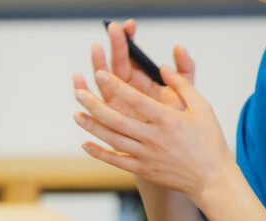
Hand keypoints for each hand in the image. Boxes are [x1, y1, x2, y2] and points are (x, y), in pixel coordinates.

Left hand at [72, 67, 234, 204]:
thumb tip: (163, 66)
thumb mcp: (202, 107)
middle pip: (117, 119)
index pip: (136, 99)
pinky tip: (85, 144)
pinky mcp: (143, 170)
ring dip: (92, 127)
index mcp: (168, 119)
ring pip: (113, 139)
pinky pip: (116, 161)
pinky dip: (99, 153)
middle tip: (78, 93)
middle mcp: (154, 137)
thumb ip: (182, 85)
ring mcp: (146, 155)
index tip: (100, 74)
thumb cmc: (208, 140)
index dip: (116, 86)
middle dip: (95, 105)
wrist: (211, 178)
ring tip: (76, 114)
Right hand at [73, 20, 195, 119]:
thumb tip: (178, 47)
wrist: (176, 150)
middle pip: (115, 66)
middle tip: (114, 29)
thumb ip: (185, 69)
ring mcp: (114, 107)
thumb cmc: (179, 122)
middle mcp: (124, 92)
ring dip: (97, 64)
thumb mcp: (187, 93)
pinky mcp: (108, 123)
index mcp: (140, 82)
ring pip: (101, 83)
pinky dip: (84, 91)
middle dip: (114, 46)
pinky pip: (95, 107)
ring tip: (96, 49)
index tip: (128, 26)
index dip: (128, 41)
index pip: (130, 57)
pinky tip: (78, 79)